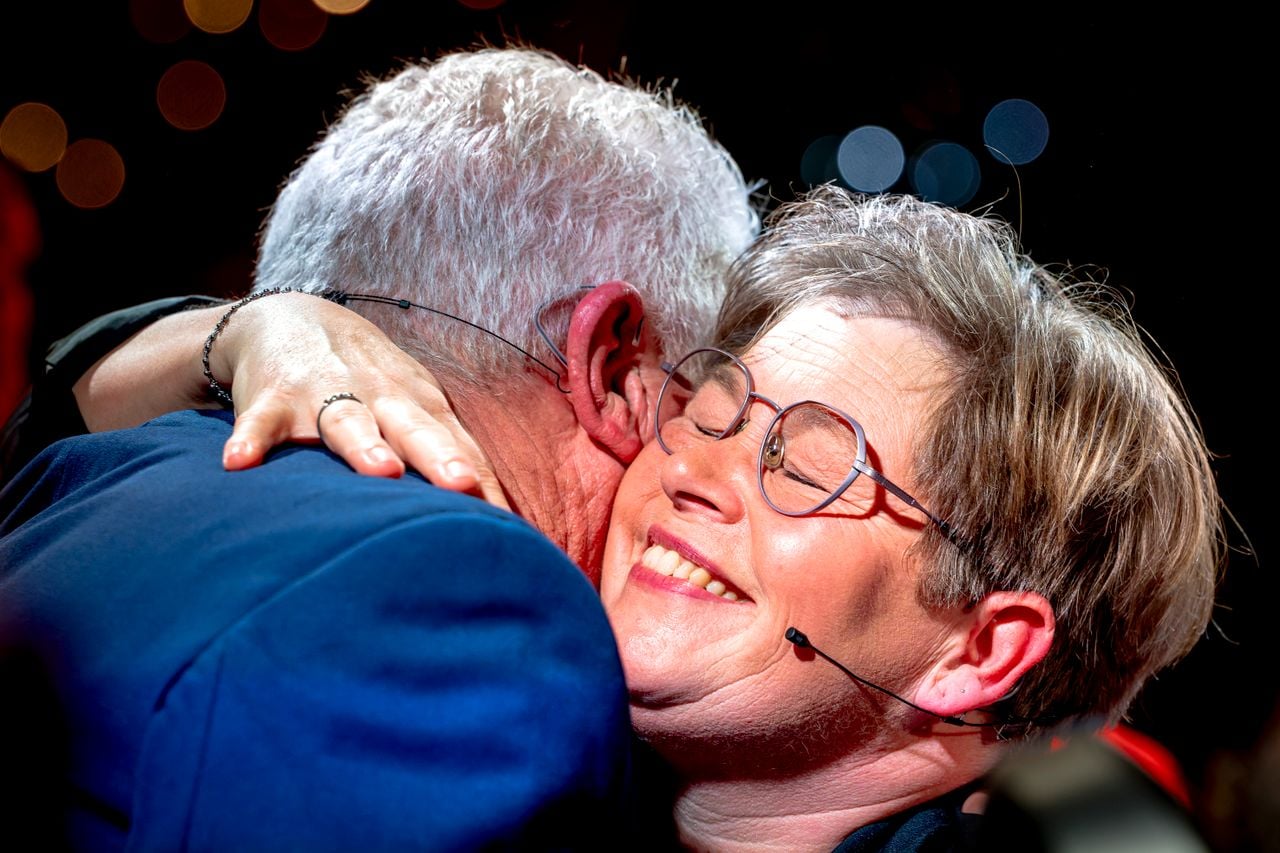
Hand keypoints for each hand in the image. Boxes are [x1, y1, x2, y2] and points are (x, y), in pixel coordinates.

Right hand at [211, 292, 508, 509]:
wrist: (289, 316)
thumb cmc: (369, 379)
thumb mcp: (414, 405)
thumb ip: (452, 453)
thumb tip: (505, 516)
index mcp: (417, 402)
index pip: (455, 443)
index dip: (479, 476)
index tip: (504, 520)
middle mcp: (377, 395)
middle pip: (413, 427)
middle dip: (438, 456)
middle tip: (461, 486)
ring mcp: (323, 393)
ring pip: (347, 420)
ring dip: (364, 445)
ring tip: (381, 471)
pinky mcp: (270, 398)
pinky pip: (258, 422)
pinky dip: (249, 439)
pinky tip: (239, 463)